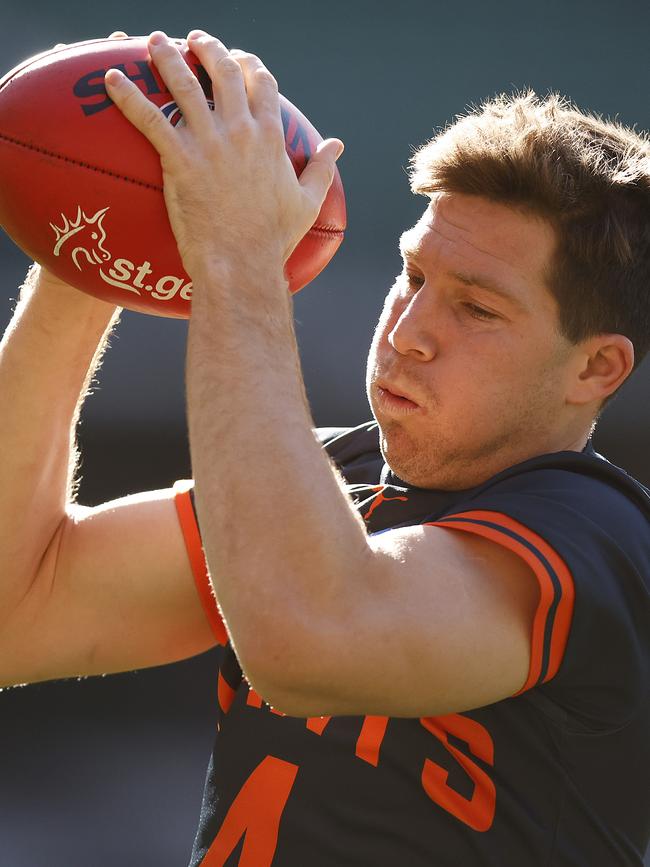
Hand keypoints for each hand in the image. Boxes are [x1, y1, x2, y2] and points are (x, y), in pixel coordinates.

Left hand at [104, 30, 343, 282]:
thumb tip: (337, 145)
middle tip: (195, 39)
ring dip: (168, 57)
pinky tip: (111, 79)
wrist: (242, 262)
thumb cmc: (274, 239)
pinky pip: (148, 119)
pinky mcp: (179, 160)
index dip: (250, 64)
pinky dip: (127, 96)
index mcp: (270, 138)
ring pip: (185, 85)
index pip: (261, 84)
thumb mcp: (307, 202)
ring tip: (156, 41)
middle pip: (224, 73)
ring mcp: (209, 143)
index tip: (240, 57)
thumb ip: (321, 169)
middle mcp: (240, 131)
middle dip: (209, 48)